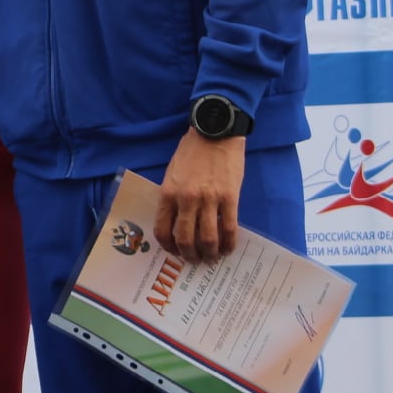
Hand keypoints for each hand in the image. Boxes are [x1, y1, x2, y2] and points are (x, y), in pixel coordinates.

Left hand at [154, 131, 245, 262]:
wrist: (215, 132)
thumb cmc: (192, 151)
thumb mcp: (172, 172)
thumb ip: (172, 196)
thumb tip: (176, 222)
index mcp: (168, 193)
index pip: (162, 230)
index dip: (168, 247)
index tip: (175, 251)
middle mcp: (186, 199)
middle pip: (185, 239)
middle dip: (190, 255)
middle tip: (195, 260)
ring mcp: (209, 200)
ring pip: (208, 238)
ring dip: (210, 253)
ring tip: (212, 258)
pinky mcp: (229, 198)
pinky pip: (229, 229)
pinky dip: (229, 244)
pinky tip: (228, 249)